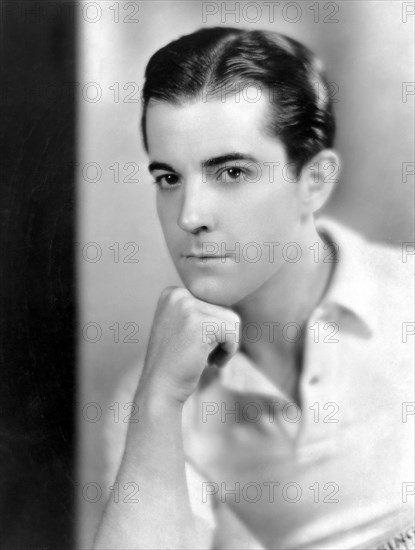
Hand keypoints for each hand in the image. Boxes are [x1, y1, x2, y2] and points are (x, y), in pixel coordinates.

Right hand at [139, 286, 240, 403]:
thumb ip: (201, 311)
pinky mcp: (199, 323)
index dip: (215, 329)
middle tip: (205, 357)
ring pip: (232, 320)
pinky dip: (229, 351)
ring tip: (209, 359)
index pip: (214, 303)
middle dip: (222, 337)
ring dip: (227, 344)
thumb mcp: (182, 327)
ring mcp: (187, 307)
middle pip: (225, 309)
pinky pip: (233, 332)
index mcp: (173, 293)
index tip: (199, 347)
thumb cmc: (175, 363)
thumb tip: (231, 297)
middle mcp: (178, 294)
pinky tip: (212, 363)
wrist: (159, 389)